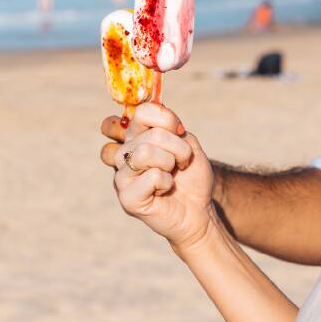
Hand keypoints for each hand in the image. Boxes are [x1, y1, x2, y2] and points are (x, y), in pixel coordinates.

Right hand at [111, 103, 215, 248]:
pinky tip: (164, 190)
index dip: (165, 117)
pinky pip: (151, 176)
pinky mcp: (127, 197)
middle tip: (181, 162)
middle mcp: (124, 153)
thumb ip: (174, 128)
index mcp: (135, 137)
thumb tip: (164, 124)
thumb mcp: (188, 143)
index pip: (142, 112)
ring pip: (145, 152)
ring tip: (172, 175)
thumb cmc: (191, 177)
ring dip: (170, 163)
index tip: (179, 131)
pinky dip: (166, 182)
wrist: (198, 209)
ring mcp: (122, 175)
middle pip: (151, 134)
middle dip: (178, 148)